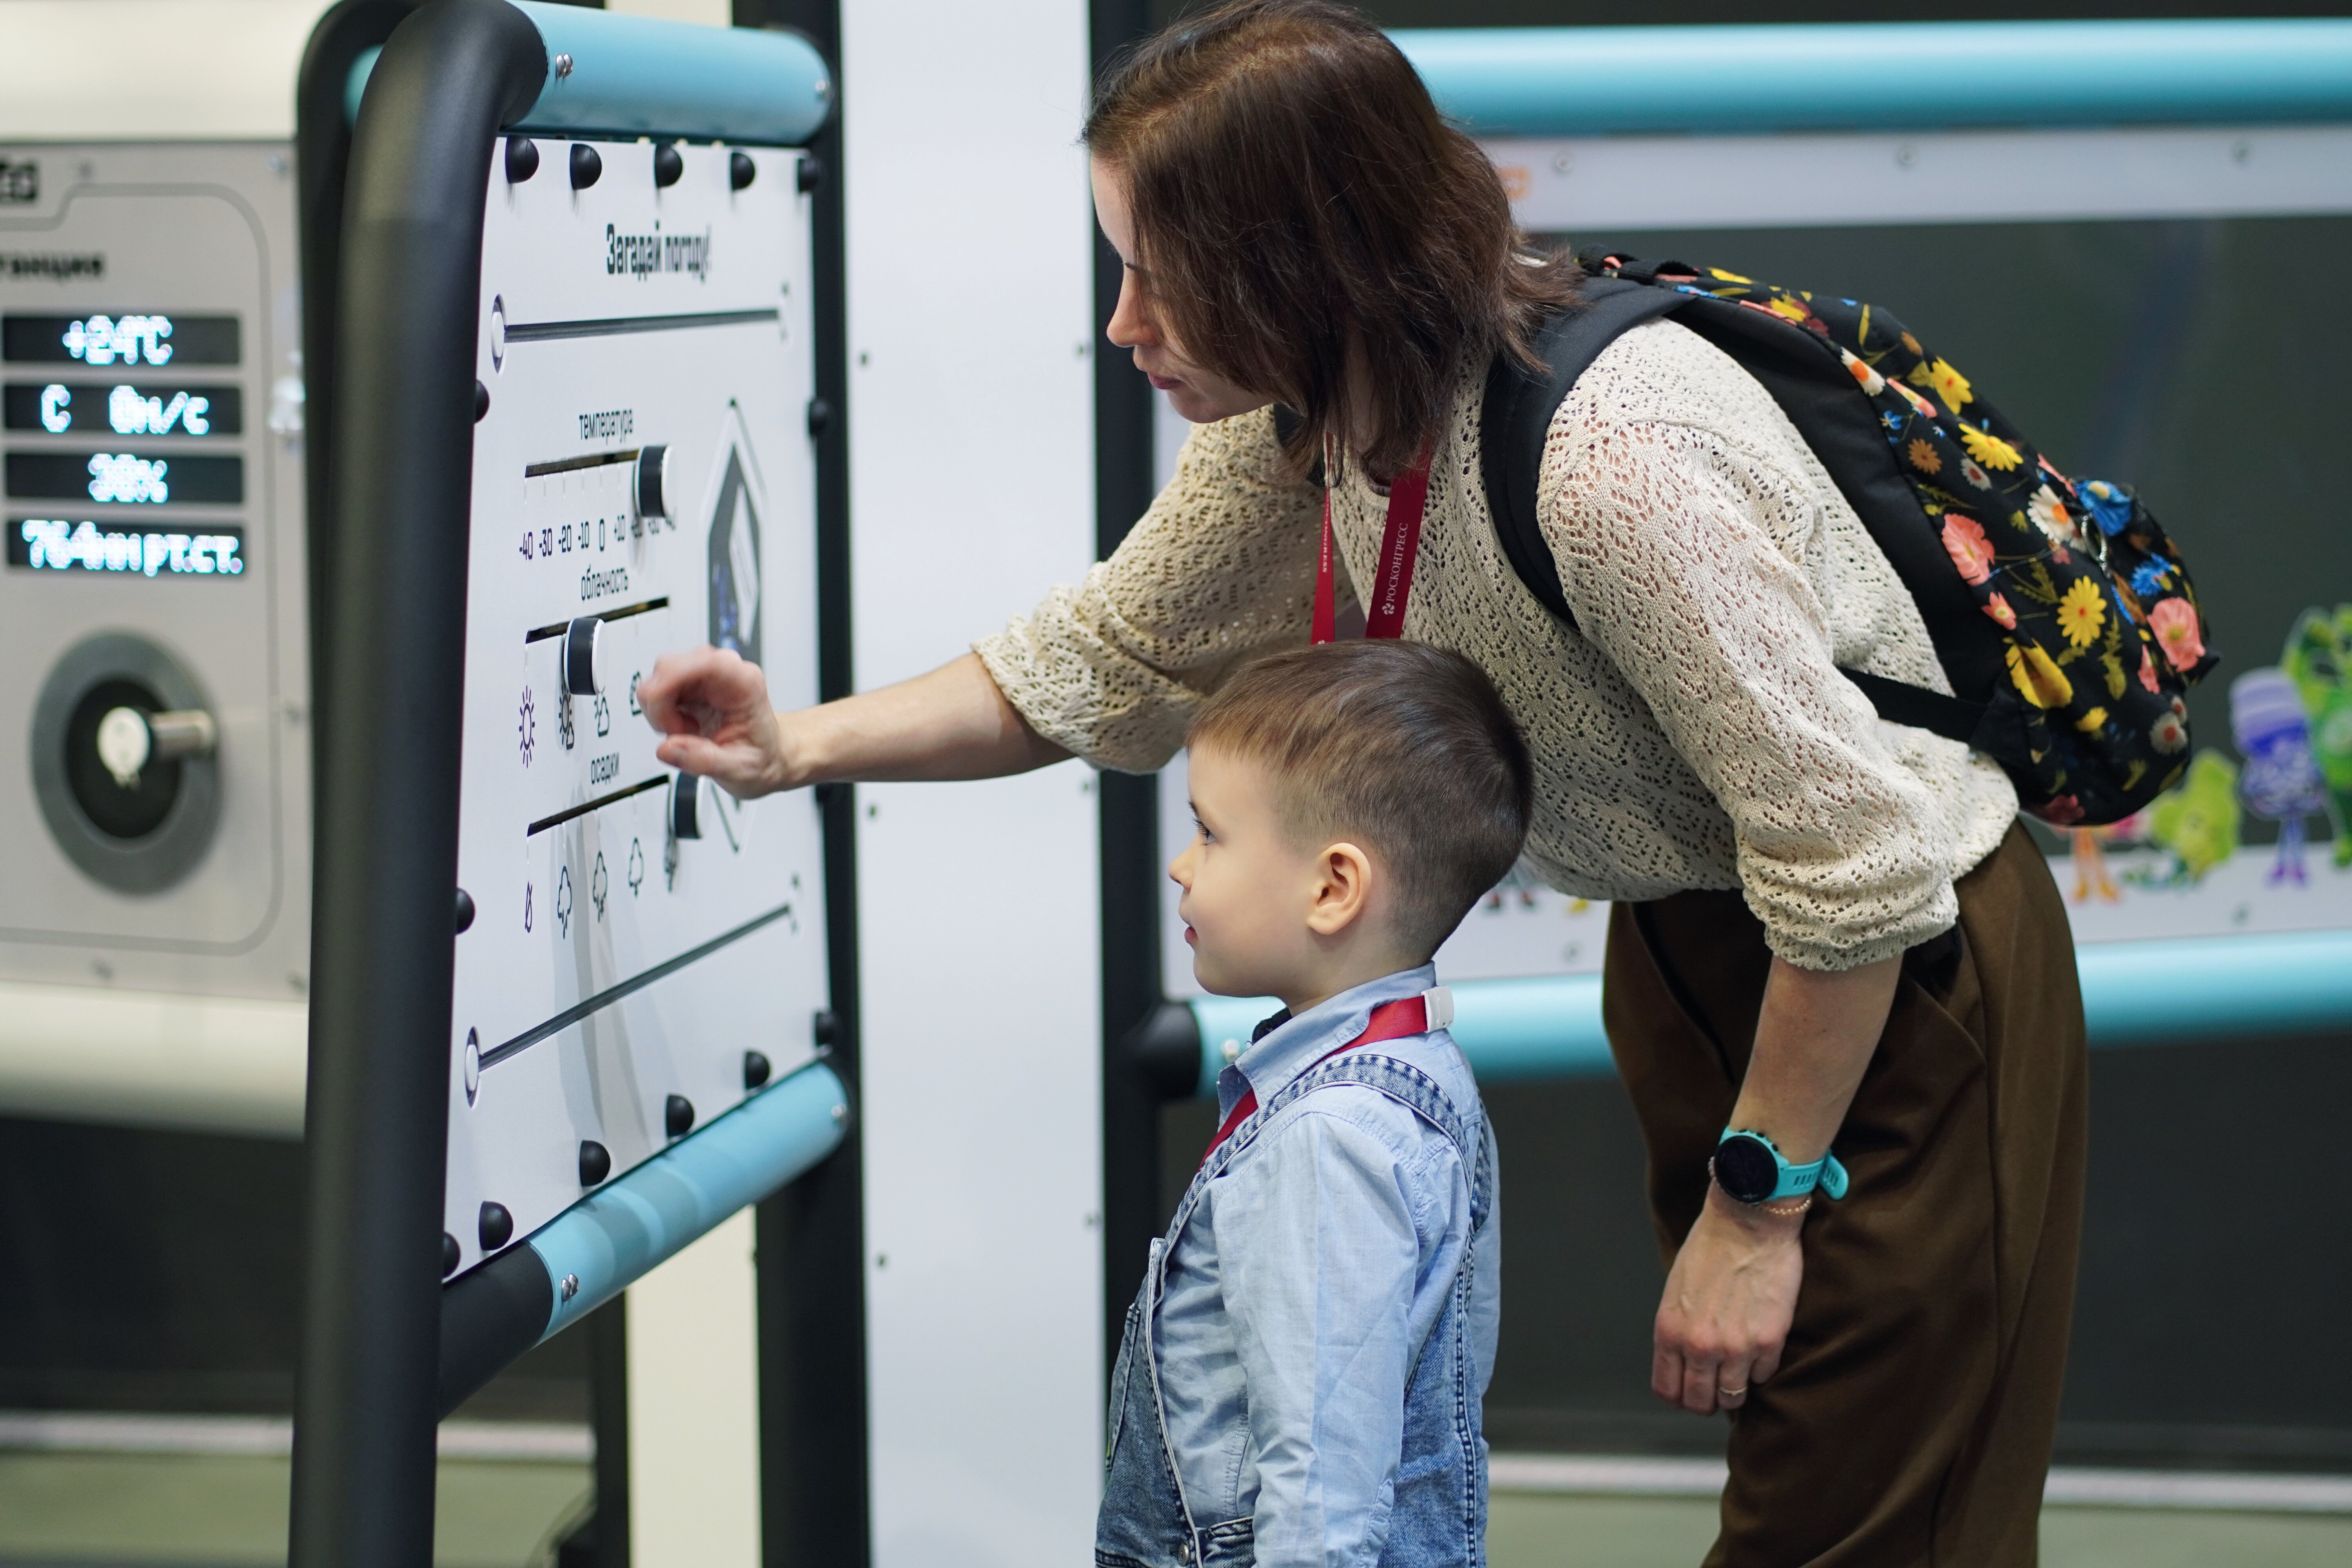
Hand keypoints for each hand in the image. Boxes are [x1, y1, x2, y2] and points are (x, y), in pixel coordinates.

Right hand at [636, 645, 794, 797]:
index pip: (701, 662)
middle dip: (662, 705)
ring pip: (658, 677)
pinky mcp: (689, 684)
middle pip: (669, 667)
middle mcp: (723, 670)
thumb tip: (667, 749)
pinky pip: (659, 689)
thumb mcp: (739, 769)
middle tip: (681, 735)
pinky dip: (662, 712)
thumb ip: (703, 760)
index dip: (671, 680)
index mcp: (743, 683)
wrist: (767, 754)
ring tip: (687, 733)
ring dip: (661, 710)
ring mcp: (703, 675)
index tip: (663, 713)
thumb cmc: (761, 755)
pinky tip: (684, 727)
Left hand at [1651, 1185, 1803, 1416]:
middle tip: (1718, 1384)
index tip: (1691, 1388)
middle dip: (1708, 1398)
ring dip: (1737, 1386)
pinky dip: (1763, 1365)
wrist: (1748, 1221)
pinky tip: (1761, 1341)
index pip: (1667, 1390)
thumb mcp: (1676, 1291)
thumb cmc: (1711, 1248)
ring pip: (1733, 1397)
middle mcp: (1698, 1345)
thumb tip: (1685, 1360)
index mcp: (1669, 1331)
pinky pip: (1764, 1374)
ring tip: (1742, 1365)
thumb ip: (1679, 1329)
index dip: (1680, 1395)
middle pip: (1699, 1402)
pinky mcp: (1768, 1341)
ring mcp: (1735, 1347)